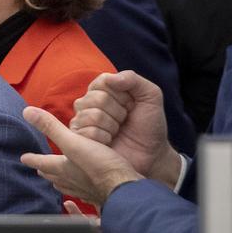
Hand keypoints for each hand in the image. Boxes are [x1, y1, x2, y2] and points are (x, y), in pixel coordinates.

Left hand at [20, 106, 142, 206]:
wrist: (124, 188)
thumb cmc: (98, 165)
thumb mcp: (74, 142)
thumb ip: (52, 128)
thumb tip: (28, 112)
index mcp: (62, 168)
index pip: (43, 162)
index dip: (33, 158)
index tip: (24, 158)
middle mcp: (71, 181)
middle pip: (54, 176)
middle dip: (46, 171)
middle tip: (39, 169)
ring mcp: (84, 190)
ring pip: (67, 186)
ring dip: (60, 181)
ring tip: (57, 180)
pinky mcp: (98, 195)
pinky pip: (84, 193)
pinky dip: (79, 189)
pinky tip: (83, 189)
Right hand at [69, 71, 180, 187]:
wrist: (152, 154)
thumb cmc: (149, 125)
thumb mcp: (150, 96)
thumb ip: (132, 79)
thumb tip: (111, 78)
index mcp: (102, 90)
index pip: (103, 81)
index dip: (122, 94)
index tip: (132, 104)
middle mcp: (88, 103)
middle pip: (97, 98)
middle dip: (118, 111)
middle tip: (125, 120)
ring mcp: (81, 121)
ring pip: (92, 115)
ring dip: (112, 125)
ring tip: (118, 131)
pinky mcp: (79, 140)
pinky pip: (88, 132)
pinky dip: (106, 137)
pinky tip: (110, 142)